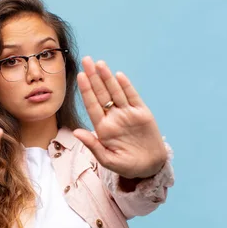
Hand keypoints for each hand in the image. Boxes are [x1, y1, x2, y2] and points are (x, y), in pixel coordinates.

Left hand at [73, 56, 166, 178]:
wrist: (150, 167)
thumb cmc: (127, 166)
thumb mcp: (108, 160)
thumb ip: (93, 145)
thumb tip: (76, 132)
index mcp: (103, 128)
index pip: (92, 105)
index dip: (86, 90)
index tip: (80, 76)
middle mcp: (114, 118)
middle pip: (101, 94)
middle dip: (93, 77)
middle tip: (86, 60)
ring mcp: (128, 114)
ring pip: (115, 92)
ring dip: (107, 77)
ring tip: (99, 63)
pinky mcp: (142, 113)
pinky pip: (132, 97)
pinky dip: (126, 86)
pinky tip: (118, 75)